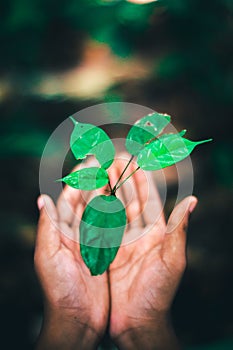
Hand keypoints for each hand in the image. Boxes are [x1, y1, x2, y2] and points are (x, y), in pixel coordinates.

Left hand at [34, 167, 108, 348]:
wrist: (77, 322)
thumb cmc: (59, 291)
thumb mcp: (47, 257)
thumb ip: (48, 225)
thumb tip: (43, 197)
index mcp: (64, 228)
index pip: (74, 195)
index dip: (84, 176)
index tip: (94, 157)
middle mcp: (80, 231)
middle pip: (93, 197)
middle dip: (103, 176)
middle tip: (114, 157)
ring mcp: (97, 240)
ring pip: (108, 208)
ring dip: (115, 188)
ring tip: (124, 170)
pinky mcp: (111, 252)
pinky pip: (119, 226)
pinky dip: (125, 210)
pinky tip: (132, 198)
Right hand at [108, 157, 196, 349]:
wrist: (138, 321)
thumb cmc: (159, 293)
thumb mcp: (172, 260)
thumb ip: (179, 229)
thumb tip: (193, 201)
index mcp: (157, 232)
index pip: (149, 199)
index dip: (142, 179)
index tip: (134, 160)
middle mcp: (140, 234)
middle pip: (130, 199)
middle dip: (122, 178)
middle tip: (113, 158)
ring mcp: (123, 241)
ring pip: (115, 209)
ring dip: (108, 190)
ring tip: (100, 171)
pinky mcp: (109, 251)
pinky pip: (102, 227)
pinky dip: (96, 210)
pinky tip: (90, 197)